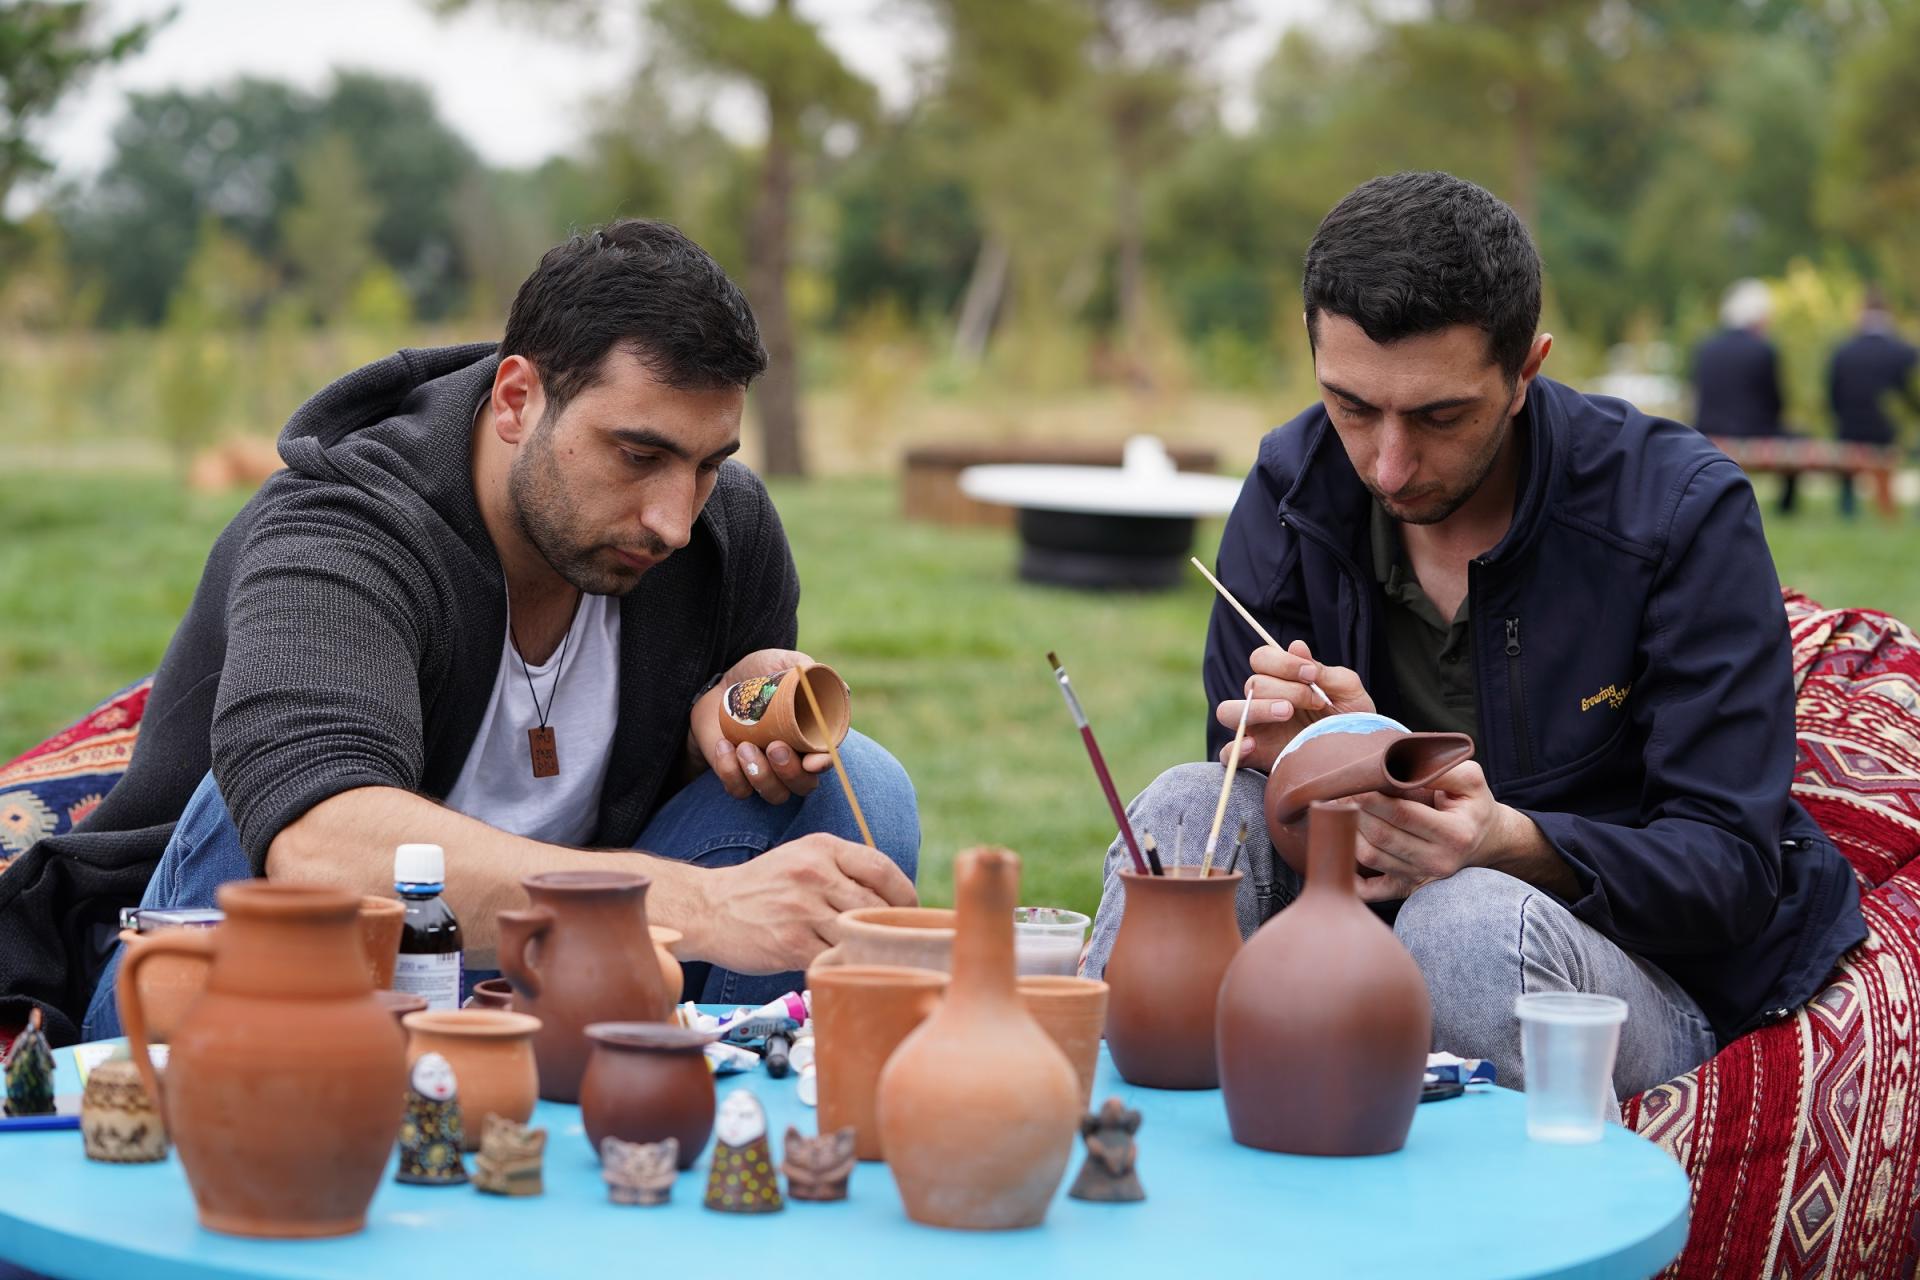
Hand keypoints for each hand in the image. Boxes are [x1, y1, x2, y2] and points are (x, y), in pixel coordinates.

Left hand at [689, 648, 831, 803]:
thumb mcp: (783, 663)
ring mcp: (765, 771)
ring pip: (774, 794)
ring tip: (744, 746)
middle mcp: (792, 760)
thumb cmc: (759, 672)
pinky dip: (731, 773)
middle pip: (803, 786)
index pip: (826, 759)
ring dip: (761, 776)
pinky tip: (724, 745)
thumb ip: (809, 670)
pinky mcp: (737, 775)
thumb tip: (843, 689)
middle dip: (790, 772)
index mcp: (810, 736)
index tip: (812, 760)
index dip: (823, 764)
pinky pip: (738, 790)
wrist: (720, 680)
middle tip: (775, 746)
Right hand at [692, 833, 917, 972]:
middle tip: (897, 942)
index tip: (911, 914)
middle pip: (876, 906)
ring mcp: (802, 909)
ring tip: (875, 958)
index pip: (883, 868)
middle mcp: (814, 874)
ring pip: (858, 935)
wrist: (709, 908)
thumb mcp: (803, 858)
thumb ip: (845, 870)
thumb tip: (898, 898)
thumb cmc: (765, 886)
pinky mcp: (790, 943)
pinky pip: (834, 959)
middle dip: (892, 928)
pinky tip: (845, 968)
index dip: (906, 895)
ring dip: (870, 950)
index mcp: (823, 848)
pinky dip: (844, 966)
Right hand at [1215, 640, 1373, 771]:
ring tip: (1286, 713)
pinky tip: (1254, 745)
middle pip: (1252, 684)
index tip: (1311, 674)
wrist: (1360, 756)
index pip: (1261, 659)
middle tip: (1314, 702)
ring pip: (1228, 711)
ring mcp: (1257, 730)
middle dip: (1285, 688)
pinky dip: (1235, 748)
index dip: (1282, 662)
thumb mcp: (1347, 690)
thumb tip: (1296, 646)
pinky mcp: (1257, 757)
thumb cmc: (1351, 719)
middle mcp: (1264, 702)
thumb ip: (1323, 670)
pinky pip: (1228, 754)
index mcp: (1282, 681)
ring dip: (1257, 708)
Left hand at [1348, 761, 1541, 902]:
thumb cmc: (1473, 805)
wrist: (1488, 841)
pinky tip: (1341, 853)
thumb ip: (1441, 770)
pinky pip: (1371, 891)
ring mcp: (1422, 878)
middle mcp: (1439, 861)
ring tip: (1339, 813)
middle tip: (1338, 795)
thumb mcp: (1470, 780)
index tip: (1353, 784)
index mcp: (1455, 833)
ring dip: (1349, 834)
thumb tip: (1403, 765)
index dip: (1372, 799)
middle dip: (1355, 813)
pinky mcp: (1408, 889)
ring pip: (1371, 858)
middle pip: (1382, 836)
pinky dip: (1351, 878)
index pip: (1402, 814)